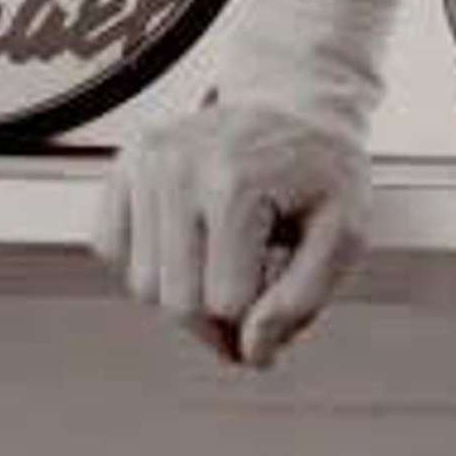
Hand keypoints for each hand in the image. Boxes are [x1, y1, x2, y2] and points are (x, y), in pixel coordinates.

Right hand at [89, 95, 371, 369]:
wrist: (296, 105)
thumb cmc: (322, 170)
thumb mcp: (344, 232)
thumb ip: (303, 299)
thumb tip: (252, 350)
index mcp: (235, 181)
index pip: (225, 304)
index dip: (259, 321)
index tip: (278, 304)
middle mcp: (179, 166)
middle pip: (176, 302)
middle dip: (218, 321)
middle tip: (252, 301)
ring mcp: (146, 161)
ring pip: (142, 285)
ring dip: (184, 291)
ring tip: (225, 262)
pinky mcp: (126, 162)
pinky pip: (112, 248)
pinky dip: (149, 261)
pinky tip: (190, 242)